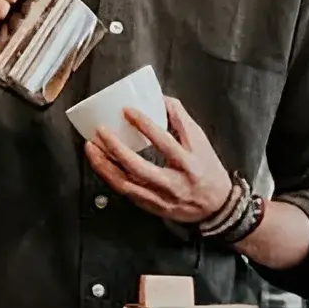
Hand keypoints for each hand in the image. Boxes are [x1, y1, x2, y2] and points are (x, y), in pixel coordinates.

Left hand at [84, 97, 235, 226]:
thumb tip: (162, 99)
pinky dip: (109, 177)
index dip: (145, 125)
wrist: (217, 208)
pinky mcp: (151, 207)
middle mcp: (174, 184)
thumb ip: (182, 120)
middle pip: (140, 167)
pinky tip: (99, 164)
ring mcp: (161, 198)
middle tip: (101, 131)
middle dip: (116, 148)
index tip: (127, 110)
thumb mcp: (202, 143)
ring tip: (91, 147)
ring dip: (105, 165)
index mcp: (190, 164)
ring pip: (126, 184)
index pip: (165, 143)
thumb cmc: (208, 171)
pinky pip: (125, 192)